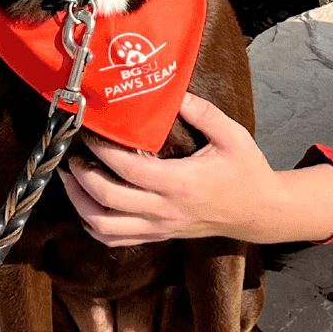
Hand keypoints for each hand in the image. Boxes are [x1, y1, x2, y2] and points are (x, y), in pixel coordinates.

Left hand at [60, 93, 332, 245]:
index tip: (90, 131)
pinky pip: (116, 240)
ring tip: (71, 178)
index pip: (128, 169)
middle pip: (106, 200)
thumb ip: (201, 112)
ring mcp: (159, 227)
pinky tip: (87, 205)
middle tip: (73, 154)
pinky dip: (94, 225)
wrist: (260, 212)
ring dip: (80, 203)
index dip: (102, 150)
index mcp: (180, 183)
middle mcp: (164, 210)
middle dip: (81, 176)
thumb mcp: (231, 134)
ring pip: (104, 227)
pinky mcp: (158, 236)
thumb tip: (172, 91)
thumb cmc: (246, 171)